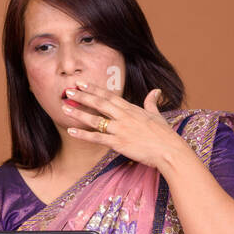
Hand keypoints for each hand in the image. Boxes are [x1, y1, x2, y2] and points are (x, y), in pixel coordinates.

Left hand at [62, 85, 181, 169]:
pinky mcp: (118, 143)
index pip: (109, 95)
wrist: (169, 150)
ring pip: (95, 119)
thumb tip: (156, 91)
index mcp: (131, 108)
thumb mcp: (157, 115)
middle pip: (99, 103)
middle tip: (68, 90)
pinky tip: (71, 131)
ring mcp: (120, 129)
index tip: (81, 83)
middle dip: (83, 96)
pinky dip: (83, 135)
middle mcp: (124, 116)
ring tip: (65, 108)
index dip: (94, 89)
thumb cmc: (164, 134)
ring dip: (79, 113)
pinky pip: (97, 138)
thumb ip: (152, 102)